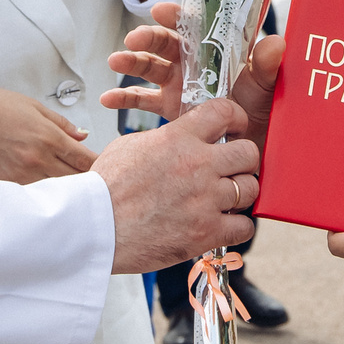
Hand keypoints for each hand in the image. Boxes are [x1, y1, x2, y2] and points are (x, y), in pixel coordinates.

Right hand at [0, 84, 95, 182]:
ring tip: (82, 187)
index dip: (103, 164)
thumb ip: (63, 125)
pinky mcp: (10, 182)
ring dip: (72, 189)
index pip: (86, 159)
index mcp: (48, 138)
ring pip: (59, 190)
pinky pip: (38, 191)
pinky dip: (50, 191)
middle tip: (103, 180)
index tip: (111, 165)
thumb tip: (83, 136)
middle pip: (77, 179)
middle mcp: (38, 159)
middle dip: (92, 180)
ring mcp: (23, 174)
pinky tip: (56, 189)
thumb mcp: (36, 108)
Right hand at [92, 98, 260, 274]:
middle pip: (249, 152)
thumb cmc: (104, 189)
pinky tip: (224, 225)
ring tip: (225, 199)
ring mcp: (205, 199)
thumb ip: (164, 139)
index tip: (235, 128)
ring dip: (240, 194)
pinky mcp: (206, 232)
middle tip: (233, 168)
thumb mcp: (130, 146)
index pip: (224, 111)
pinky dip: (238, 227)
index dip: (235, 117)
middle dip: (244, 160)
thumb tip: (179, 138)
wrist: (92, 226)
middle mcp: (197, 165)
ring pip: (250, 189)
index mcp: (178, 138)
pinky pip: (245, 227)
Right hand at [103, 2, 284, 145]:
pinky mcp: (169, 109)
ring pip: (151, 68)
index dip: (177, 17)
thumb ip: (267, 69)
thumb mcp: (265, 92)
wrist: (251, 152)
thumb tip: (276, 42)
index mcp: (216, 54)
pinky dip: (125, 98)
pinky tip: (108, 99)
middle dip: (148, 39)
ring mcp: (179, 86)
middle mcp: (195, 66)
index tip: (160, 11)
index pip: (195, 28)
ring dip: (131, 62)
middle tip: (133, 40)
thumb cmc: (261, 115)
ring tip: (115, 61)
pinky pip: (143, 100)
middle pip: (167, 45)